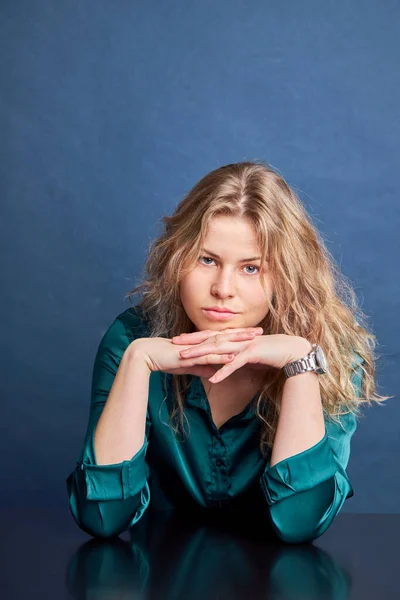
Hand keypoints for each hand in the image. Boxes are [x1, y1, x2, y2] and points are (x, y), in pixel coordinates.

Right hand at [131, 327, 263, 378]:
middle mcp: (200, 341)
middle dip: (244, 334)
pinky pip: (209, 356)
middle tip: (261, 331)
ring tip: (253, 341)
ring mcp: (196, 347)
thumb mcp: (188, 365)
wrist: (148, 355)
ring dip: (237, 342)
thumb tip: (213, 371)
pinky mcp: (190, 355)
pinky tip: (233, 357)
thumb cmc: (165, 359)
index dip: (239, 334)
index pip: (223, 336)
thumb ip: (201, 367)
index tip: (254, 333)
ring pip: (221, 344)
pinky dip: (222, 357)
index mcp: (201, 342)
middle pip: (226, 336)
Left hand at [172, 331, 311, 383]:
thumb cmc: (271, 352)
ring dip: (201, 354)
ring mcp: (244, 345)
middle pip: (209, 340)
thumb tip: (225, 361)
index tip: (178, 339)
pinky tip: (212, 380)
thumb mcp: (250, 353)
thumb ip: (236, 356)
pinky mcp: (252, 354)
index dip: (194, 337)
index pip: (210, 336)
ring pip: (218, 349)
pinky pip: (234, 364)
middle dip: (191, 342)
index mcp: (235, 337)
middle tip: (173, 344)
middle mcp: (237, 339)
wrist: (292, 350)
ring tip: (185, 358)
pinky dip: (223, 371)